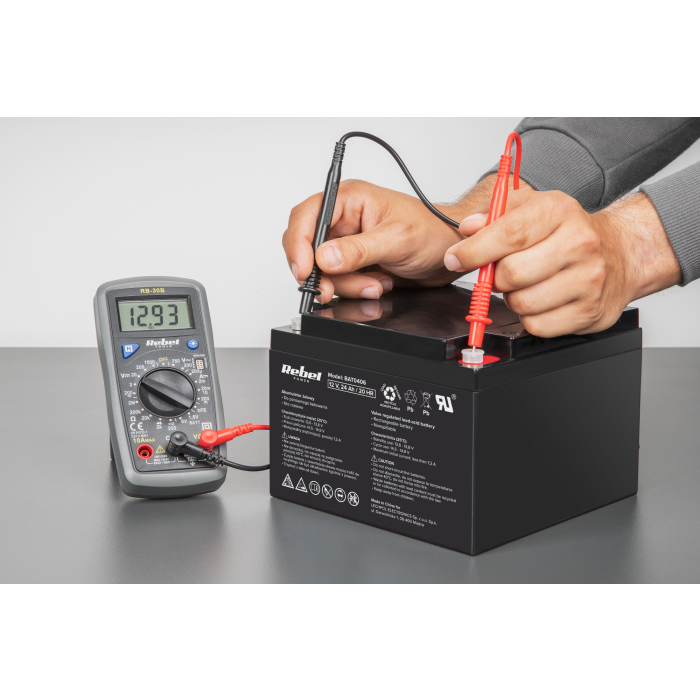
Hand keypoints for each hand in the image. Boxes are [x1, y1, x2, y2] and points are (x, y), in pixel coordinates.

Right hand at [283, 177, 508, 303]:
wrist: (450, 253)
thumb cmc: (433, 231)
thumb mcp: (396, 239)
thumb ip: (358, 249)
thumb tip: (324, 257)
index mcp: (349, 199)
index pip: (306, 216)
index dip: (298, 244)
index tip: (305, 270)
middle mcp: (343, 219)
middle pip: (308, 248)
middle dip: (322, 273)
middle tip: (334, 288)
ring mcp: (346, 243)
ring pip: (322, 271)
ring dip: (346, 284)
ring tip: (376, 284)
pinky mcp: (352, 263)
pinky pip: (337, 281)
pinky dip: (353, 289)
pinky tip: (377, 284)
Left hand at [444, 190, 680, 336]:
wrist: (620, 253)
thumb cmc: (568, 231)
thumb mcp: (532, 207)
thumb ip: (494, 213)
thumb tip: (468, 228)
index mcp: (560, 211)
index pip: (508, 234)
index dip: (474, 251)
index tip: (456, 258)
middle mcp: (579, 244)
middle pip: (511, 274)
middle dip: (495, 277)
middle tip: (500, 273)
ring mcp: (588, 280)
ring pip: (521, 303)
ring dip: (513, 298)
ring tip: (525, 285)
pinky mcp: (589, 312)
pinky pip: (537, 326)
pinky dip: (529, 317)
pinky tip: (541, 300)